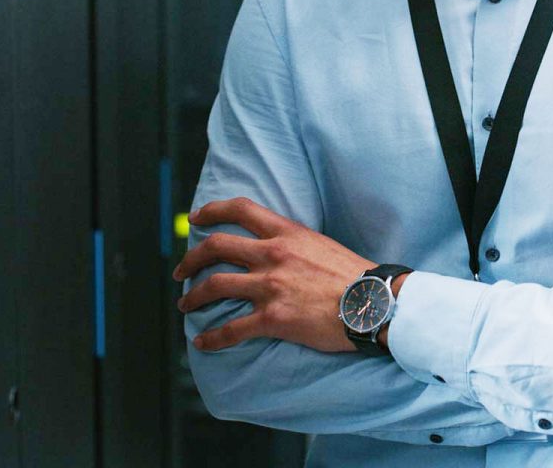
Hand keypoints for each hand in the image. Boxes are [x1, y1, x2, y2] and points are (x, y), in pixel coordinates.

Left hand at [174, 197, 373, 352]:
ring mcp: (270, 286)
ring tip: (185, 304)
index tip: (197, 218)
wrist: (371, 301)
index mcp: (286, 232)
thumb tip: (276, 246)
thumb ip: (293, 242)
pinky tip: (202, 343)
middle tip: (181, 270)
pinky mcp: (272, 319)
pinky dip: (211, 338)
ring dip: (192, 297)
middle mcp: (273, 254)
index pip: (240, 210)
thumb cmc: (352, 274)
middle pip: (216, 247)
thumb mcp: (320, 243)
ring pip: (214, 286)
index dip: (212, 211)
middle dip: (190, 258)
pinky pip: (230, 329)